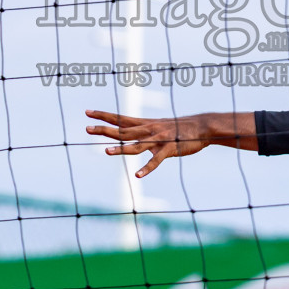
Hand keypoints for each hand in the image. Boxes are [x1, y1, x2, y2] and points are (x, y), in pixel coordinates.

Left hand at [85, 109, 241, 177]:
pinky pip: (156, 160)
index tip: (88, 112)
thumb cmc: (177, 128)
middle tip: (87, 128)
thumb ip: (141, 131)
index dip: (103, 115)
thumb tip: (126, 134)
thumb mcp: (157, 127)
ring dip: (121, 149)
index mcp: (144, 123)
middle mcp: (148, 129)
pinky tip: (138, 175)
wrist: (201, 126)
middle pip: (122, 130)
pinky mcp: (169, 149)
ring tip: (106, 151)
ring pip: (136, 145)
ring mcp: (158, 139)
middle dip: (104, 130)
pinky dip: (147, 168)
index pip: (120, 118)